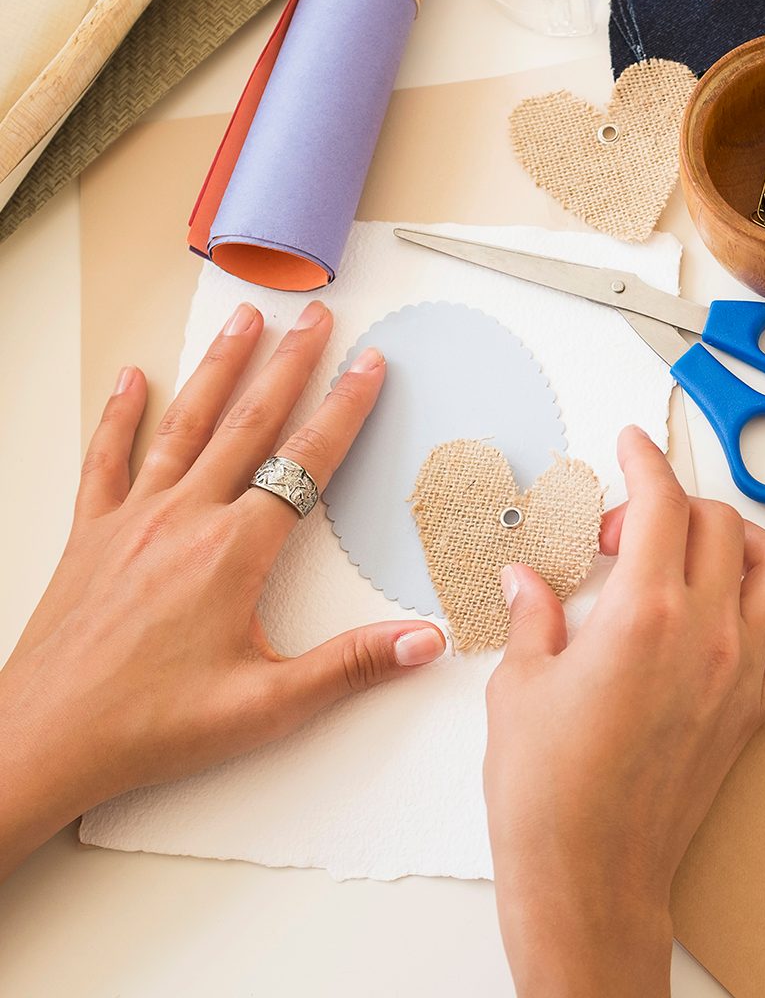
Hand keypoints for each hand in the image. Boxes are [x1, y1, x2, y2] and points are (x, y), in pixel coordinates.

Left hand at [0, 301, 445, 881]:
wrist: (44, 740)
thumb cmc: (150, 725)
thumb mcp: (267, 705)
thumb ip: (351, 666)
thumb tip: (423, 641)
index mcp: (234, 551)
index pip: (306, 461)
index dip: (345, 409)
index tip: (368, 366)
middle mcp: (185, 518)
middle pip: (250, 422)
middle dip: (290, 364)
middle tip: (315, 319)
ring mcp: (133, 519)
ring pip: (187, 424)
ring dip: (220, 368)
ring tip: (244, 321)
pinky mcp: (91, 534)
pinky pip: (108, 459)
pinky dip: (121, 415)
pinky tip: (133, 379)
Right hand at [484, 426, 764, 996]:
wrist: (588, 876)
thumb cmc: (549, 792)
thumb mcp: (519, 685)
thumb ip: (532, 617)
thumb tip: (526, 583)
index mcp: (643, 614)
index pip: (660, 503)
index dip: (645, 461)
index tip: (632, 445)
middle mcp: (705, 635)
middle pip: (717, 524)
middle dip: (671, 502)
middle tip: (622, 527)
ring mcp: (739, 674)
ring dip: (742, 542)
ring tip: (697, 551)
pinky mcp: (752, 715)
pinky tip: (737, 618)